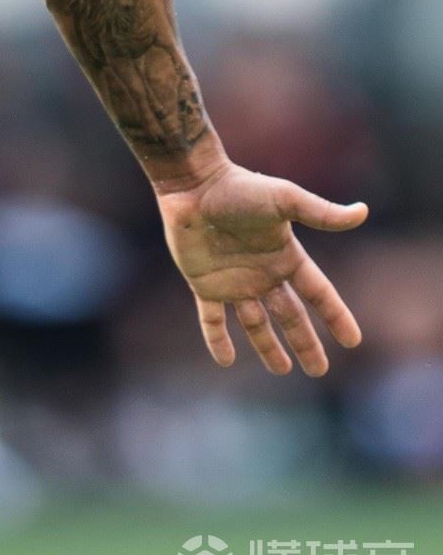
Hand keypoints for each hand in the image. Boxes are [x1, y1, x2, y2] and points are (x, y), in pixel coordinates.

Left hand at [156, 161, 366, 376]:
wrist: (192, 184)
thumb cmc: (238, 189)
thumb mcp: (284, 199)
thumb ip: (321, 212)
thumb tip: (363, 212)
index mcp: (284, 255)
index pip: (318, 292)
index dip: (336, 316)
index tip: (353, 341)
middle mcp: (262, 272)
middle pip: (290, 315)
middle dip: (304, 342)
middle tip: (318, 370)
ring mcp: (233, 280)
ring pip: (255, 322)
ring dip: (267, 346)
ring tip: (281, 370)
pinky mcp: (203, 284)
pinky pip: (212, 319)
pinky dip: (217, 339)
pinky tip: (224, 360)